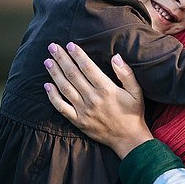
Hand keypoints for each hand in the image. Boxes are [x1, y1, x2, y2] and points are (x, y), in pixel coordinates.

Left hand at [44, 43, 153, 158]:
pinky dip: (53, 96)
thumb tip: (116, 57)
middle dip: (62, 59)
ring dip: (55, 73)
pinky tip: (47, 86)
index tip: (70, 45)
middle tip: (52, 47)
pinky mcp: (78, 121)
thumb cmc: (133, 113)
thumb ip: (126, 73)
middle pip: (73, 75)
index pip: (88, 68)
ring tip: (48, 61)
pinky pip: (61, 107)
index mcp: (107, 89)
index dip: (78, 55)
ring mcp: (83, 110)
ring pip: (65, 88)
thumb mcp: (137, 92)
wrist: (128, 138)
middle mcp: (93, 98)